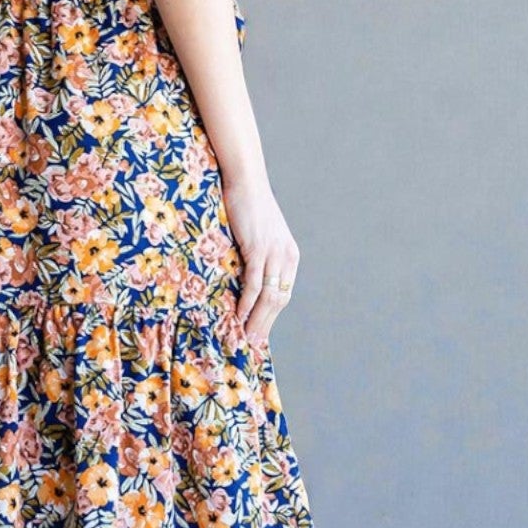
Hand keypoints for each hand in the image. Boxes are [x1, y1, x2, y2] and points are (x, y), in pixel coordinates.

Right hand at [223, 177, 299, 348]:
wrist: (246, 182)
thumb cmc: (248, 206)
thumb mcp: (260, 235)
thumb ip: (258, 256)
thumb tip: (245, 279)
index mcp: (290, 256)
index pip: (284, 294)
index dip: (272, 316)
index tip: (260, 332)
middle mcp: (286, 257)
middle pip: (279, 301)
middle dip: (265, 325)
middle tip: (252, 344)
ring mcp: (274, 254)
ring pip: (268, 297)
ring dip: (256, 320)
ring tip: (244, 337)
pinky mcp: (258, 249)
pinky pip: (254, 284)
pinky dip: (246, 303)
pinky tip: (238, 315)